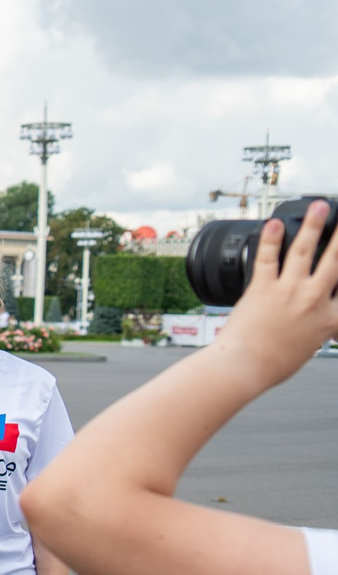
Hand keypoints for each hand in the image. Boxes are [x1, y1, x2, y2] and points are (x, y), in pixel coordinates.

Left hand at [213, 200, 337, 385]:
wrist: (244, 367)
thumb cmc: (273, 364)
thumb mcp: (310, 347)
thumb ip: (320, 330)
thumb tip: (323, 327)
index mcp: (330, 319)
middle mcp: (314, 300)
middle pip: (336, 260)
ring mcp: (288, 291)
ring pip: (304, 250)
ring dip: (313, 225)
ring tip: (318, 207)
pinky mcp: (261, 288)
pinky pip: (267, 258)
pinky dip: (270, 238)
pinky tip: (274, 223)